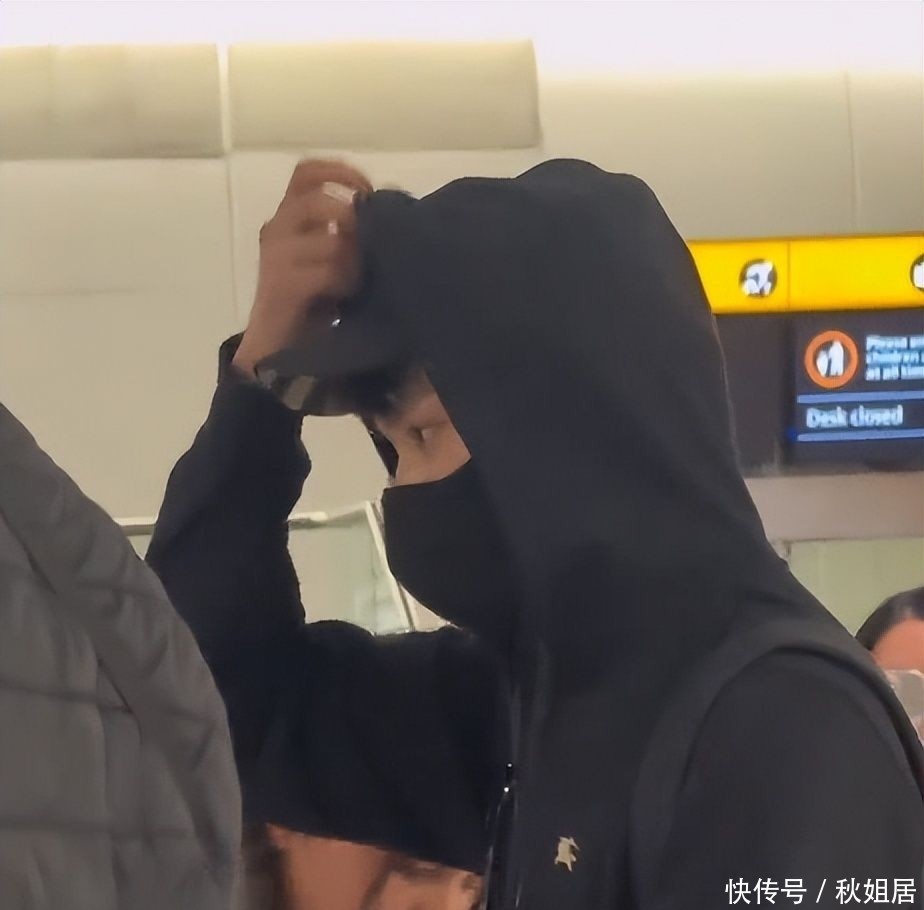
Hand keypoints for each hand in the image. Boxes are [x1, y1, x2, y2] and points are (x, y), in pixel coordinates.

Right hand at [233, 159, 373, 376]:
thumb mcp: (336, 255)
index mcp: (289, 215)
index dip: (342, 172)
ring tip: (361, 277)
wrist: (278, 346)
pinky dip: (347, 279)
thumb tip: (390, 204)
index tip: (369, 191)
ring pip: (331, 237)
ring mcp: (276, 255)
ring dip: (356, 255)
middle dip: (356, 219)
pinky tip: (351, 294)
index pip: (308, 172)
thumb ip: (352, 229)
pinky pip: (328, 270)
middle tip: (373, 243)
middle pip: (321, 199)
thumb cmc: (314, 299)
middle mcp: (278, 228)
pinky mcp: (282, 284)